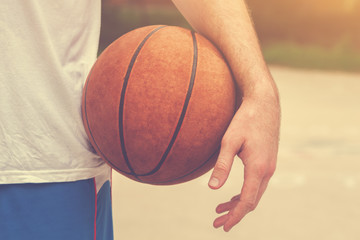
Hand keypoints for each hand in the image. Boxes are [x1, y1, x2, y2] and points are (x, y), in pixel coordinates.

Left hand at [208, 90, 279, 231]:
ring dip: (239, 204)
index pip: (247, 201)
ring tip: (220, 210)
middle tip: (217, 222)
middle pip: (251, 201)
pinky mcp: (267, 162)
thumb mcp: (229, 141)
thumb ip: (222, 166)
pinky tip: (233, 195)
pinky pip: (257, 185)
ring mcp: (269, 167)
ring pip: (255, 194)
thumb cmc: (245, 120)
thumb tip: (212, 188)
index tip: (223, 226)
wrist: (264, 104)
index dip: (234, 216)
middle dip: (235, 213)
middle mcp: (267, 170)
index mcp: (258, 168)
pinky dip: (245, 193)